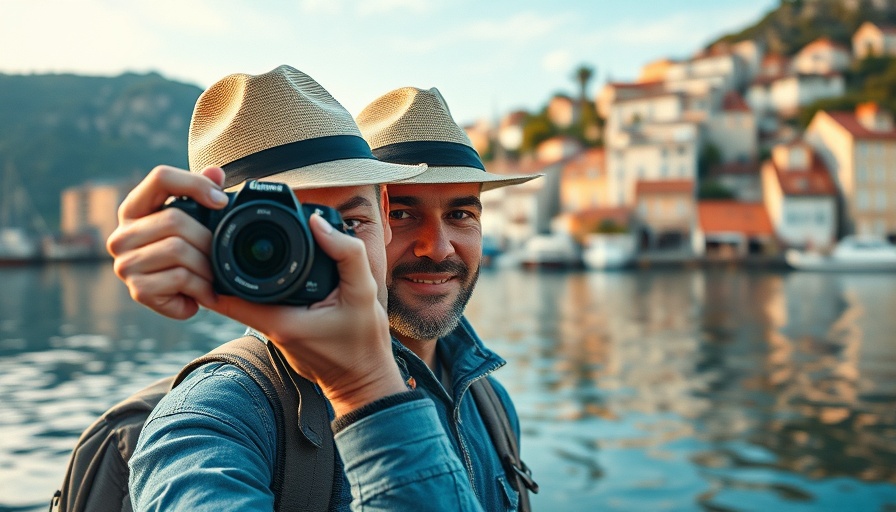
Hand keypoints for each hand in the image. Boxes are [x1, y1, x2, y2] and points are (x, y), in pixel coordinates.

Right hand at [107, 165, 228, 319]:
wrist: (183, 299)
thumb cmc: (188, 253)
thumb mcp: (195, 221)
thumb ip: (202, 192)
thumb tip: (216, 172)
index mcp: (134, 209)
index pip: (161, 177)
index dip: (194, 183)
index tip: (222, 202)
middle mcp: (121, 235)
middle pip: (174, 219)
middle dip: (207, 238)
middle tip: (220, 254)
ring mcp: (125, 264)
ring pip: (178, 249)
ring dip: (207, 266)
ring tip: (214, 276)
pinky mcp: (137, 290)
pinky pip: (180, 278)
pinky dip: (202, 287)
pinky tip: (205, 293)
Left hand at [210, 216, 407, 416]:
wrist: (365, 380)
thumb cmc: (364, 342)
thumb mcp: (364, 292)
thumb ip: (346, 254)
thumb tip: (317, 221)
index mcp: (279, 319)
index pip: (225, 294)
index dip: (213, 265)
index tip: (213, 241)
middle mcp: (269, 328)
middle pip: (231, 293)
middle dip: (225, 263)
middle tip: (222, 234)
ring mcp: (274, 333)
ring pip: (245, 299)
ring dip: (241, 275)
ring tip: (240, 245)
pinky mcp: (282, 334)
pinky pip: (262, 306)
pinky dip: (261, 287)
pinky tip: (269, 269)